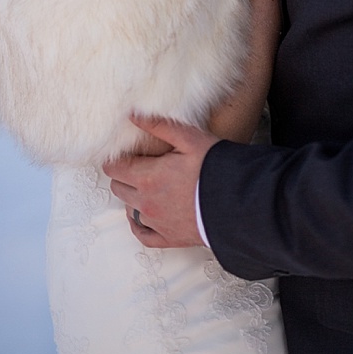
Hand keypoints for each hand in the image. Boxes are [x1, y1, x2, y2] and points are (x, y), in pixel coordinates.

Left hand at [103, 115, 218, 247]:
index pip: (114, 168)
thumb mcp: (189, 138)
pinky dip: (138, 225)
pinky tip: (141, 216)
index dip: (116, 159)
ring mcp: (157, 223)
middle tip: (138, 165)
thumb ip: (159, 126)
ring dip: (131, 196)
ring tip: (146, 185)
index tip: (124, 153)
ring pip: (128, 209)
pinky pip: (142, 235)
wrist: (238, 202)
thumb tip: (133, 115)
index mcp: (147, 177)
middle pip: (118, 187)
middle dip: (123, 175)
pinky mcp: (169, 238)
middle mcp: (146, 202)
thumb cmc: (214, 167)